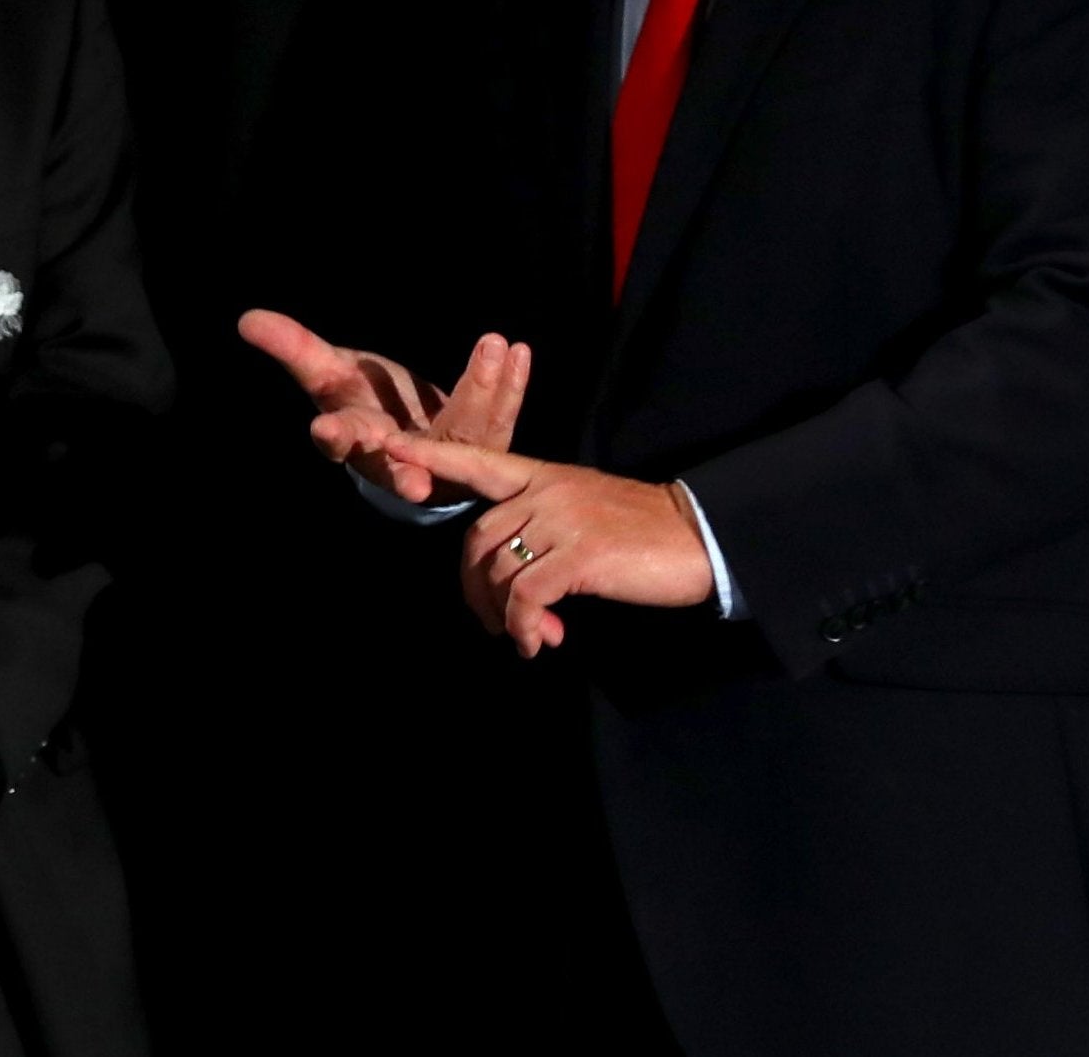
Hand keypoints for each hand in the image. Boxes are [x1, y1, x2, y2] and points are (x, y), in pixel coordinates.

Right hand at [238, 309, 530, 504]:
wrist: (417, 442)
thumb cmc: (366, 405)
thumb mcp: (330, 375)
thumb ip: (294, 348)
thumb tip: (246, 318)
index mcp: (358, 441)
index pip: (342, 441)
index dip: (335, 437)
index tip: (326, 431)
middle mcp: (403, 457)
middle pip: (405, 456)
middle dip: (413, 449)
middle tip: (413, 457)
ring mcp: (447, 457)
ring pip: (464, 431)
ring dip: (480, 391)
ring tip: (495, 345)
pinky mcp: (484, 446)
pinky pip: (501, 415)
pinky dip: (511, 384)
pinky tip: (518, 350)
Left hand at [382, 434, 712, 655]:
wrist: (698, 537)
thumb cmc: (642, 534)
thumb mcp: (584, 516)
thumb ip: (542, 536)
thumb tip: (515, 595)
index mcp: (544, 475)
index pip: (477, 461)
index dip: (432, 456)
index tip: (390, 447)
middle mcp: (546, 491)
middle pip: (477, 540)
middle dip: (476, 590)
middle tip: (497, 626)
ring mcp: (561, 519)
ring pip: (498, 572)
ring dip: (507, 617)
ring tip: (534, 636)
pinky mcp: (578, 554)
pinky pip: (526, 596)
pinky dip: (526, 626)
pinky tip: (541, 641)